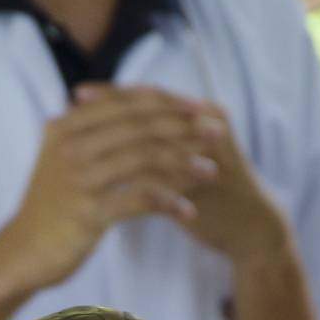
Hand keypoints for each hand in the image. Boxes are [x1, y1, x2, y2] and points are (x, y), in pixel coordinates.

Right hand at [0, 85, 222, 293]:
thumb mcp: (62, 160)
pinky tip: (188, 211)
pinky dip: (168, 203)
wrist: (20, 254)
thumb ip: (90, 132)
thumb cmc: (50, 209)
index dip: (168, 103)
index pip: (127, 104)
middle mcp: (71, 146)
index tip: (201, 108)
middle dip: (185, 129)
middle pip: (141, 128)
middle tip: (217, 134)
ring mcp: (79, 178)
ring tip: (212, 172)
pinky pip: (140, 200)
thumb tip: (131, 107)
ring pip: (145, 160)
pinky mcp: (88, 212)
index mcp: (67, 127)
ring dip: (185, 165)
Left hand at [71, 84, 291, 266]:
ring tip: (80, 149)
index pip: (150, 95)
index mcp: (203, 113)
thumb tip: (109, 126)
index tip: (76, 95)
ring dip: (114, 145)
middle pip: (150, 110)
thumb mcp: (185, 157)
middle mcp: (209, 125)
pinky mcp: (207, 185)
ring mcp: (209, 153)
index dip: (112, 93)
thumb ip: (158, 139)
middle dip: (108, 111)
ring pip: (154, 141)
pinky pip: (164, 178)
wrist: (249, 226)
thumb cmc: (210, 191)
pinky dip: (131, 181)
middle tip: (71, 113)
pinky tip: (103, 186)